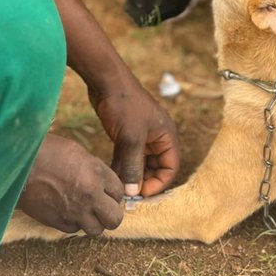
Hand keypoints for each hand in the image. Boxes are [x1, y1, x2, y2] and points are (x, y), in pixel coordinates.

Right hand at [17, 133, 123, 235]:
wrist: (18, 165)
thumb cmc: (46, 151)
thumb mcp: (77, 152)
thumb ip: (94, 168)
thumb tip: (102, 181)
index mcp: (97, 174)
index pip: (119, 192)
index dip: (113, 191)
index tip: (106, 189)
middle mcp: (90, 196)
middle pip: (114, 218)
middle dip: (111, 213)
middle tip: (103, 206)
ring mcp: (75, 212)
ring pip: (96, 230)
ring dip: (94, 221)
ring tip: (85, 210)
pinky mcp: (58, 222)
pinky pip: (75, 230)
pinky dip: (75, 223)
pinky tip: (68, 211)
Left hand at [88, 71, 178, 198]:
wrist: (106, 81)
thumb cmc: (124, 105)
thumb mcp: (131, 138)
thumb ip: (133, 166)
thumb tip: (133, 193)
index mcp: (166, 136)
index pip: (170, 168)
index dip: (158, 183)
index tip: (141, 194)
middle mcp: (157, 137)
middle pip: (155, 168)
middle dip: (143, 181)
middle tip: (127, 193)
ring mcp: (141, 136)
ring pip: (140, 163)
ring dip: (131, 175)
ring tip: (118, 187)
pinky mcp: (126, 134)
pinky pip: (128, 156)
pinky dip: (121, 166)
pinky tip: (110, 175)